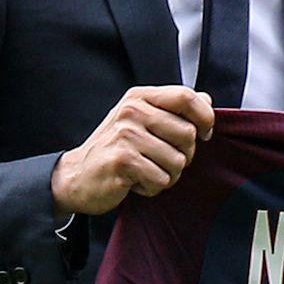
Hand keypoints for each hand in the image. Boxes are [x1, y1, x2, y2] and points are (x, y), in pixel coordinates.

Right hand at [50, 86, 215, 215]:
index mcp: (139, 97)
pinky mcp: (122, 160)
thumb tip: (207, 99)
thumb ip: (173, 110)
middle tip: (162, 161)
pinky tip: (134, 182)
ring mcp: (125, 134)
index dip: (205, 117)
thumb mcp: (142, 122)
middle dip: (184, 156)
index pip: (186, 96)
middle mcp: (131, 111)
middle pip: (188, 133)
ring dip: (167, 175)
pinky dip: (152, 187)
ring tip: (146, 172)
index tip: (204, 134)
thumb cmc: (115, 150)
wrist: (76, 176)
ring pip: (178, 161)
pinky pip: (161, 179)